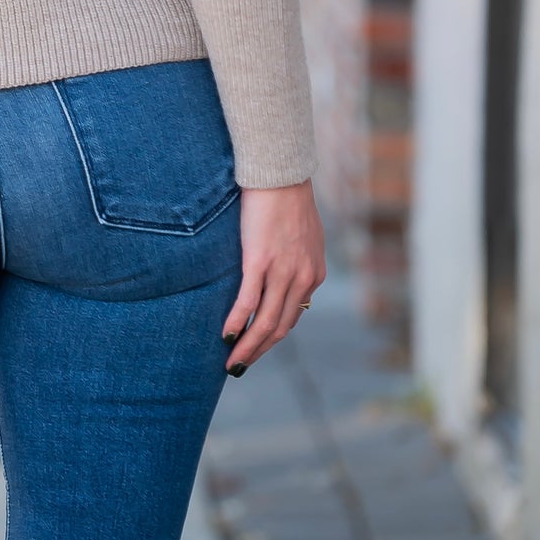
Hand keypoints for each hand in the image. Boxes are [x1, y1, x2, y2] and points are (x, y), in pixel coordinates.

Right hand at [221, 179, 325, 372]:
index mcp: (313, 274)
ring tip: (231, 361)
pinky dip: (238, 322)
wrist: (281, 174)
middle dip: (260, 351)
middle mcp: (302, 279)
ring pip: (266, 322)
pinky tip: (226, 334)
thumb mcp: (303, 234)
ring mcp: (282, 272)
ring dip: (248, 347)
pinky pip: (248, 301)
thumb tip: (284, 267)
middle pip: (280, 328)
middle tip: (240, 365)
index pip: (293, 316)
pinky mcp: (259, 261)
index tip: (256, 345)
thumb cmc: (287, 197)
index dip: (273, 335)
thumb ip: (297, 257)